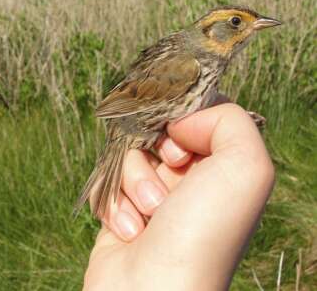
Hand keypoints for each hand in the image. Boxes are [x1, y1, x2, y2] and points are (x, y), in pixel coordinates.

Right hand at [84, 104, 274, 289]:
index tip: (180, 144)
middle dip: (154, 153)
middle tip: (168, 175)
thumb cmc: (203, 234)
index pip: (194, 117)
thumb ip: (229, 120)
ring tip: (150, 214)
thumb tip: (181, 121)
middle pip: (155, 134)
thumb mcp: (246, 168)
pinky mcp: (122, 214)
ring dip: (135, 183)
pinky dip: (115, 204)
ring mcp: (153, 198)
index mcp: (221, 168)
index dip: (181, 121)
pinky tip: (132, 232)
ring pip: (127, 158)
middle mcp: (189, 182)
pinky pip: (106, 185)